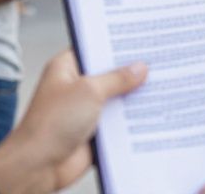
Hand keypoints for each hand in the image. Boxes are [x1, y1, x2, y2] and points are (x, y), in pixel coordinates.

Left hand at [0, 51, 204, 193]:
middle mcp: (77, 87)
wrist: (38, 167)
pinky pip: (119, 123)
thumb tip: (140, 68)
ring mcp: (86, 110)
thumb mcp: (89, 91)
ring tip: (166, 84)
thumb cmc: (51, 124)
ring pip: (117, 99)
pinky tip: (155, 113)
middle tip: (161, 60)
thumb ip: (117, 78)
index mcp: (67, 68)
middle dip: (133, 72)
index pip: (96, 48)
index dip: (118, 44)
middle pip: (111, 74)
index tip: (143, 37)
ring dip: (135, 98)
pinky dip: (133, 121)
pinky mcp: (95, 132)